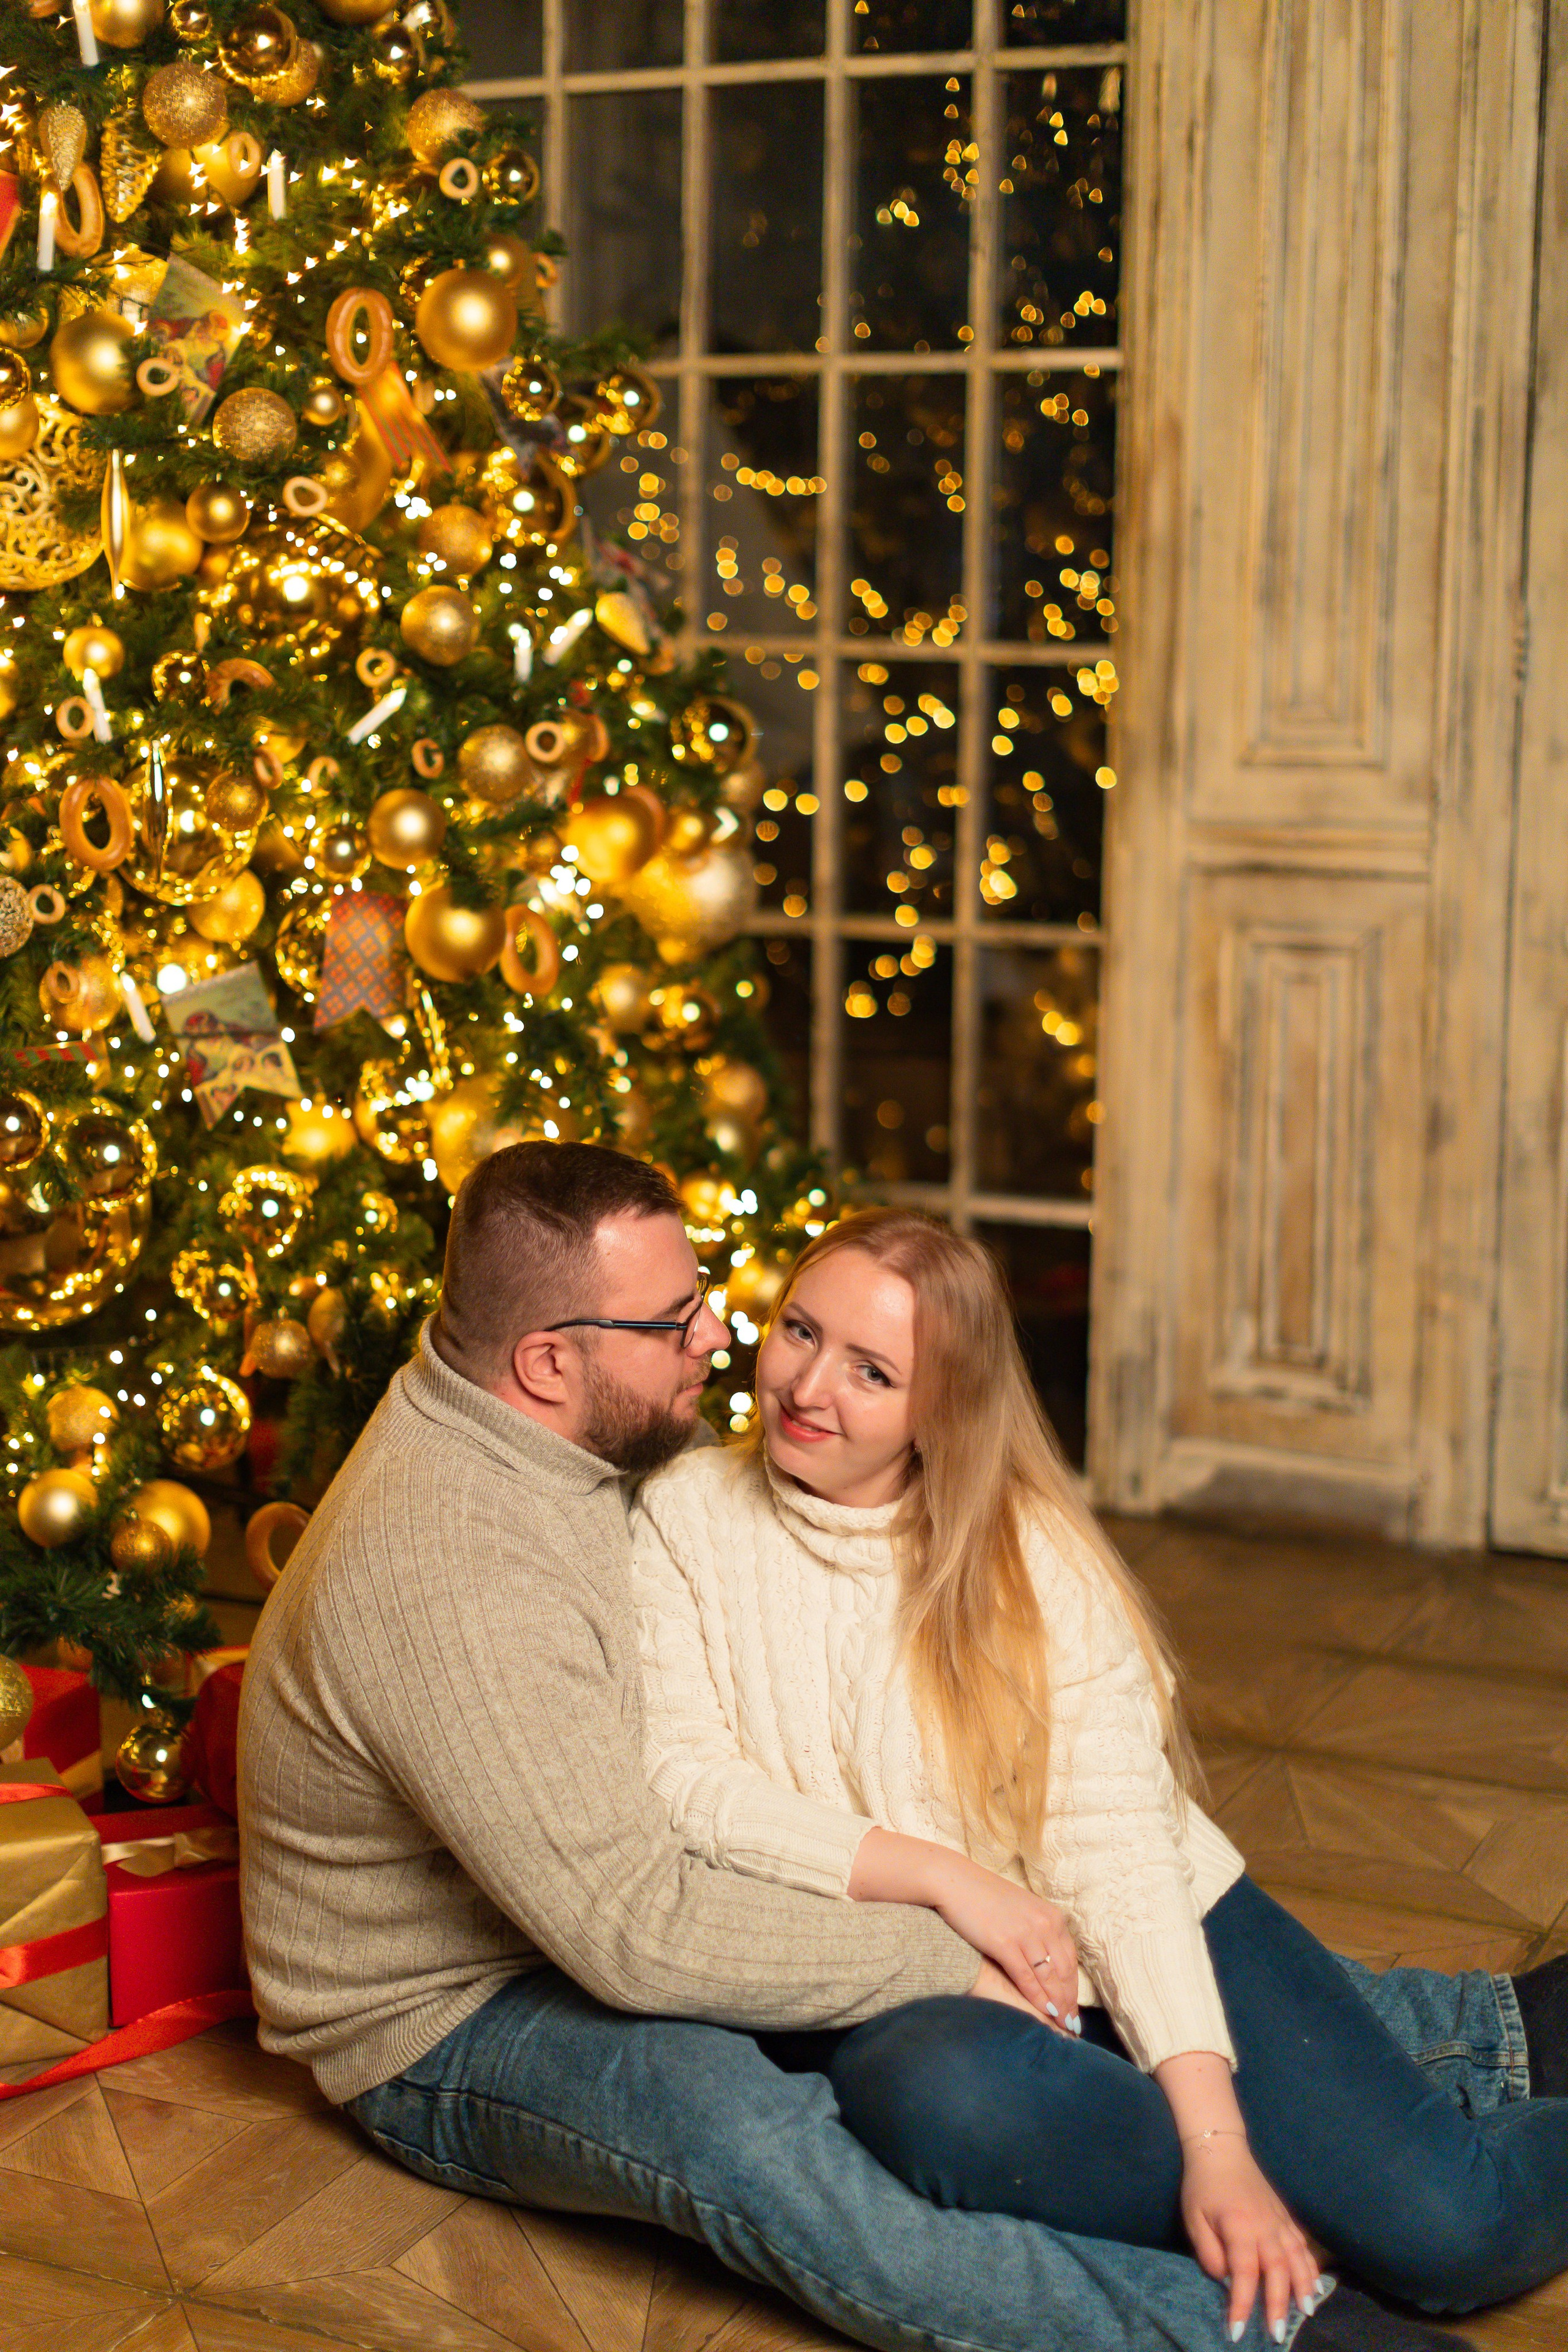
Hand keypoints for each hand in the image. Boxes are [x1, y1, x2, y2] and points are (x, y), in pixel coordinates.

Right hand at [932, 1855, 1080, 2032]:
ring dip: (1057, 2004)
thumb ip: (1038, 1930)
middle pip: (1064, 1971)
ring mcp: (1025, 1934)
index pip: (1070, 1958)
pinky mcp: (1004, 1943)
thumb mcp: (1022, 1909)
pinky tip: (1043, 2013)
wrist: (954, 1881)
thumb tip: (1048, 1958)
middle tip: (1071, 2024)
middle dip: (1069, 2000)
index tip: (1073, 2007)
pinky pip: (1026, 1977)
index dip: (1073, 1987)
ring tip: (1061, 2024)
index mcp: (1051, 1916)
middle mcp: (1044, 1924)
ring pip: (1048, 1977)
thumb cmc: (984, 1896)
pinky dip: (1037, 1998)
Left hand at [1180, 2135, 1321, 2341]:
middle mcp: (1265, 2226)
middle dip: (1279, 2304)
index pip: (1245, 2273)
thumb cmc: (1202, 2185)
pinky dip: (1310, 2266)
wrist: (1221, 2149)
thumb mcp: (1193, 2218)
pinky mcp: (1285, 2216)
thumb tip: (1225, 2280)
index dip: (1242, 2304)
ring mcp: (1279, 2220)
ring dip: (1303, 2287)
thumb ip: (1208, 2251)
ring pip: (1297, 2258)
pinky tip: (1315, 2284)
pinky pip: (1302, 2244)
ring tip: (1308, 2312)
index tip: (1238, 2331)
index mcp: (1239, 2226)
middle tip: (1278, 2334)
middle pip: (1277, 2270)